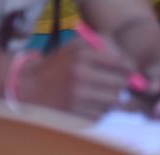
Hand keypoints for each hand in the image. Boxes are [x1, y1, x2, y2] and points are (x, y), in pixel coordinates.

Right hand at [17, 40, 132, 118]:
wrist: (30, 86)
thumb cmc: (60, 63)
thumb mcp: (77, 45)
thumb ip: (104, 44)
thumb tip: (129, 63)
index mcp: (82, 55)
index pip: (119, 63)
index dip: (129, 67)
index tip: (130, 70)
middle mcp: (80, 75)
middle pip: (119, 84)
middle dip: (121, 83)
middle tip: (116, 81)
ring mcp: (76, 97)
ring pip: (112, 101)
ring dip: (111, 97)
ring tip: (102, 91)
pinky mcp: (73, 113)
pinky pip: (100, 114)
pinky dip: (100, 110)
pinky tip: (91, 102)